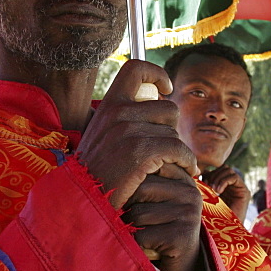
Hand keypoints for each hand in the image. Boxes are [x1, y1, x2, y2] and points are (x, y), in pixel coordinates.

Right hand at [77, 60, 198, 209]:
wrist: (83, 201)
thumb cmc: (97, 174)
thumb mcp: (102, 138)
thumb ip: (122, 121)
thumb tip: (155, 105)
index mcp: (108, 105)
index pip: (135, 69)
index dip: (156, 74)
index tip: (166, 88)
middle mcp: (117, 112)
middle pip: (167, 108)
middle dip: (172, 130)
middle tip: (168, 149)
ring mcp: (128, 131)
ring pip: (174, 132)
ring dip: (179, 151)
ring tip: (174, 164)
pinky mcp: (140, 152)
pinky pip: (179, 149)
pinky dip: (187, 161)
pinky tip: (186, 170)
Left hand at [122, 171, 204, 270]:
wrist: (180, 269)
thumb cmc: (160, 229)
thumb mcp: (157, 199)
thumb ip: (145, 179)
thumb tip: (110, 161)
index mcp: (183, 178)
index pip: (147, 167)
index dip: (131, 185)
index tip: (134, 199)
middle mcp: (190, 192)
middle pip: (139, 189)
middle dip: (130, 208)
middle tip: (140, 223)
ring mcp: (188, 214)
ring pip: (138, 214)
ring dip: (134, 230)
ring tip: (148, 236)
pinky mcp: (182, 236)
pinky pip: (142, 236)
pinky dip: (139, 246)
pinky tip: (151, 249)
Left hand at [202, 165, 250, 222]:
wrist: (226, 231)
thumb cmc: (214, 218)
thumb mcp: (206, 199)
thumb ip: (204, 187)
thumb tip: (198, 173)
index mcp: (223, 187)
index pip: (216, 170)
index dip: (208, 173)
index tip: (201, 181)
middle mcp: (232, 186)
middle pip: (222, 168)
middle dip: (213, 175)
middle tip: (208, 187)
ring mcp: (239, 188)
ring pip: (228, 170)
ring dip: (218, 178)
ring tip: (213, 190)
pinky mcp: (244, 191)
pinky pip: (234, 177)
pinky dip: (224, 181)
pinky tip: (219, 191)